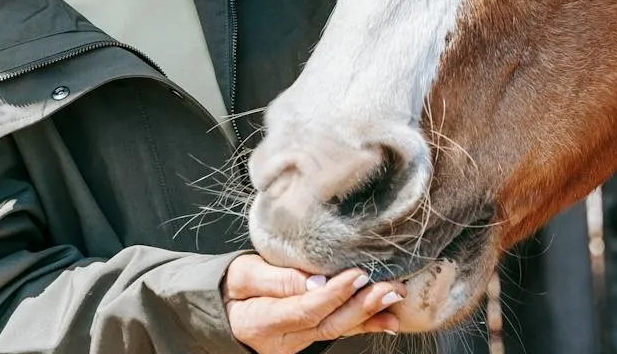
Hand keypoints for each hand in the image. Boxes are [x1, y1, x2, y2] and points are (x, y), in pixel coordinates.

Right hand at [223, 254, 403, 353]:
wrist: (222, 311)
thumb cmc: (230, 287)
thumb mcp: (243, 275)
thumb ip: (277, 279)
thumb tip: (315, 280)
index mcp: (262, 322)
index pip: (305, 309)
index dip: (334, 294)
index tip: (358, 274)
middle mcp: (283, 339)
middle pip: (327, 324)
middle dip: (362, 306)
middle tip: (389, 287)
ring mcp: (297, 343)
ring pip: (337, 330)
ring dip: (369, 315)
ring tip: (395, 299)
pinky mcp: (307, 338)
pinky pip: (337, 331)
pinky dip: (365, 325)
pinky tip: (388, 320)